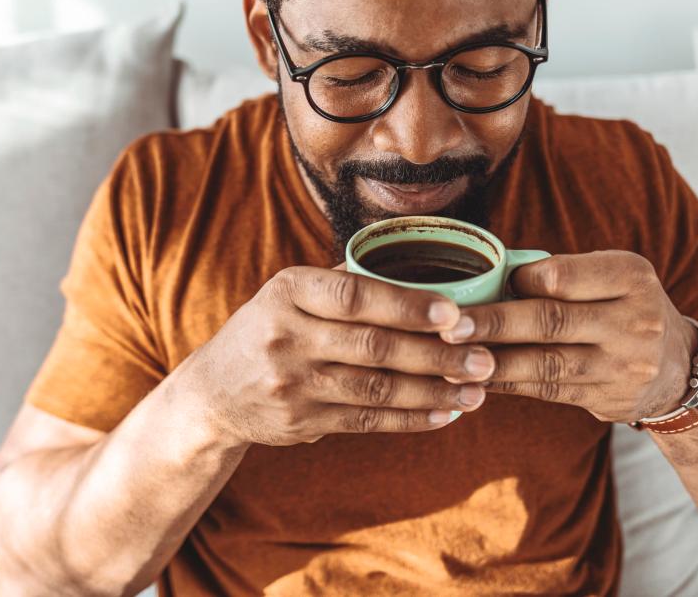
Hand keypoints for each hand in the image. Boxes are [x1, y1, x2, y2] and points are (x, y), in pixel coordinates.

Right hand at [180, 266, 493, 446]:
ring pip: (376, 389)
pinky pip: (367, 421)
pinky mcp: (301, 422)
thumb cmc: (269, 329)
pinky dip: (410, 419)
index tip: (456, 312)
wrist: (213, 393)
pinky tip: (445, 413)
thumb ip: (343, 285)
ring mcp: (292, 384)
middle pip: (373, 346)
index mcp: (287, 291)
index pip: (354, 295)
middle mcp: (286, 336)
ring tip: (478, 390)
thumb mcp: (288, 294)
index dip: (407, 305)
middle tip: (485, 358)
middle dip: (436, 354)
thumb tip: (426, 274)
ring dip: (433, 391)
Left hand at [437, 250, 697, 422]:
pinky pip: (546, 391)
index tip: (487, 284)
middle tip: (448, 326)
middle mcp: (633, 321)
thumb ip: (561, 274)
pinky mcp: (607, 399)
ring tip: (450, 358)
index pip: (563, 277)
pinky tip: (475, 379)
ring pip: (544, 363)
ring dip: (492, 361)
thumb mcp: (611, 277)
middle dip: (493, 324)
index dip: (520, 282)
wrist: (679, 369)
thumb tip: (487, 276)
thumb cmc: (623, 307)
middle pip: (550, 321)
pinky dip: (506, 383)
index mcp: (630, 277)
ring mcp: (623, 365)